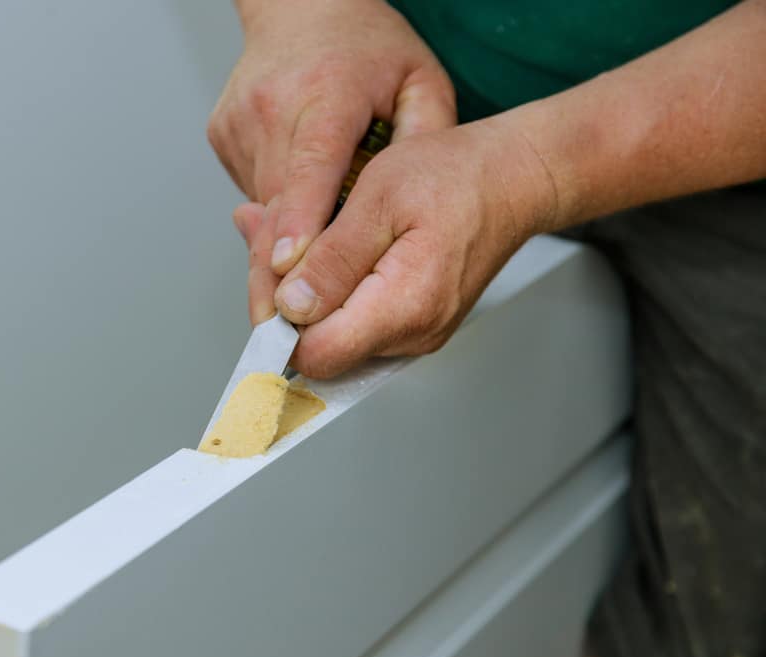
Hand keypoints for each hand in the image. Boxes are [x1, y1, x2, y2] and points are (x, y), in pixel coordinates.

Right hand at [211, 0, 456, 303]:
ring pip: (259, 209)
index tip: (288, 271)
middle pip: (274, 206)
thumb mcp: (420, 84)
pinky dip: (273, 211)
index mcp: (329, 92)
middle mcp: (275, 106)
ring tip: (305, 258)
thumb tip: (410, 212)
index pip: (310, 167)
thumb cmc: (367, 48)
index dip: (298, 224)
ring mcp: (241, 122)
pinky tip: (297, 198)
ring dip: (281, 244)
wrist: (303, 8)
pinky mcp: (223, 135)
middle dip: (277, 272)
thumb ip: (426, 144)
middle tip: (281, 328)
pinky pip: (250, 192)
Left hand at [269, 120, 558, 377]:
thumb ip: (331, 258)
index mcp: (405, 306)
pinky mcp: (413, 327)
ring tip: (308, 239)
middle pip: (318, 351)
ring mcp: (414, 337)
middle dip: (285, 304)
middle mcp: (412, 336)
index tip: (270, 273)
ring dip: (306, 295)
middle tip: (276, 241)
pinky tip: (328, 252)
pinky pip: (354, 325)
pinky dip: (331, 293)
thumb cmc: (454, 176)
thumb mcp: (379, 196)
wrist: (512, 179)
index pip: (316, 354)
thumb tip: (289, 307)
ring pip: (332, 339)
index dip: (279, 321)